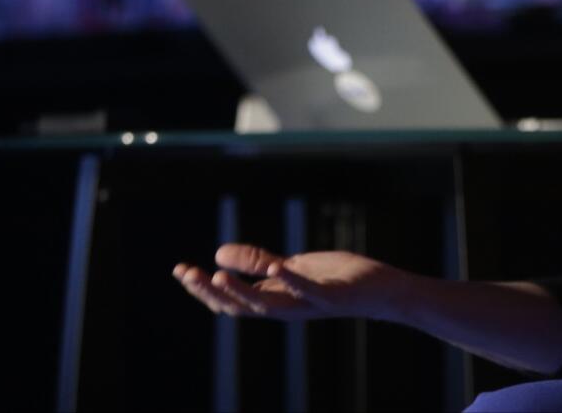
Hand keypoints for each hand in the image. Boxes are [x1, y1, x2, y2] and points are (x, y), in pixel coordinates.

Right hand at [173, 244, 400, 320]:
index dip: (204, 289)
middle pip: (241, 307)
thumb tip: (217, 253)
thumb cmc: (336, 279)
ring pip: (268, 305)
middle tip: (187, 274)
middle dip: (211, 292)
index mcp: (275, 299)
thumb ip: (258, 262)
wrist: (381, 290)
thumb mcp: (292, 266)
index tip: (179, 271)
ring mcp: (309, 304)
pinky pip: (310, 291)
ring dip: (241, 291)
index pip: (231, 301)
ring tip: (216, 275)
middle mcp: (287, 308)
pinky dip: (293, 281)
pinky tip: (277, 267)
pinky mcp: (332, 295)